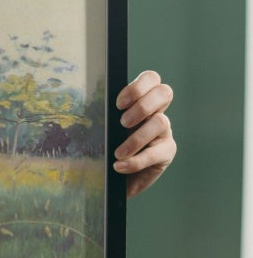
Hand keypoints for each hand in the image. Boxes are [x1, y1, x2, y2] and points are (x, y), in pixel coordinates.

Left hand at [114, 70, 175, 197]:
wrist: (112, 179)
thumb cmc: (104, 149)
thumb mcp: (103, 129)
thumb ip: (104, 116)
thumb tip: (90, 106)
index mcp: (141, 100)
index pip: (151, 78)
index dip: (138, 87)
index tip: (118, 104)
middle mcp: (156, 112)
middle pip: (164, 92)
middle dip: (142, 106)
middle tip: (122, 123)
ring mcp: (164, 132)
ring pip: (161, 122)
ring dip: (136, 138)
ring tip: (118, 153)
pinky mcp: (166, 152)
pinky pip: (157, 153)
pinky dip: (136, 161)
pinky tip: (119, 166)